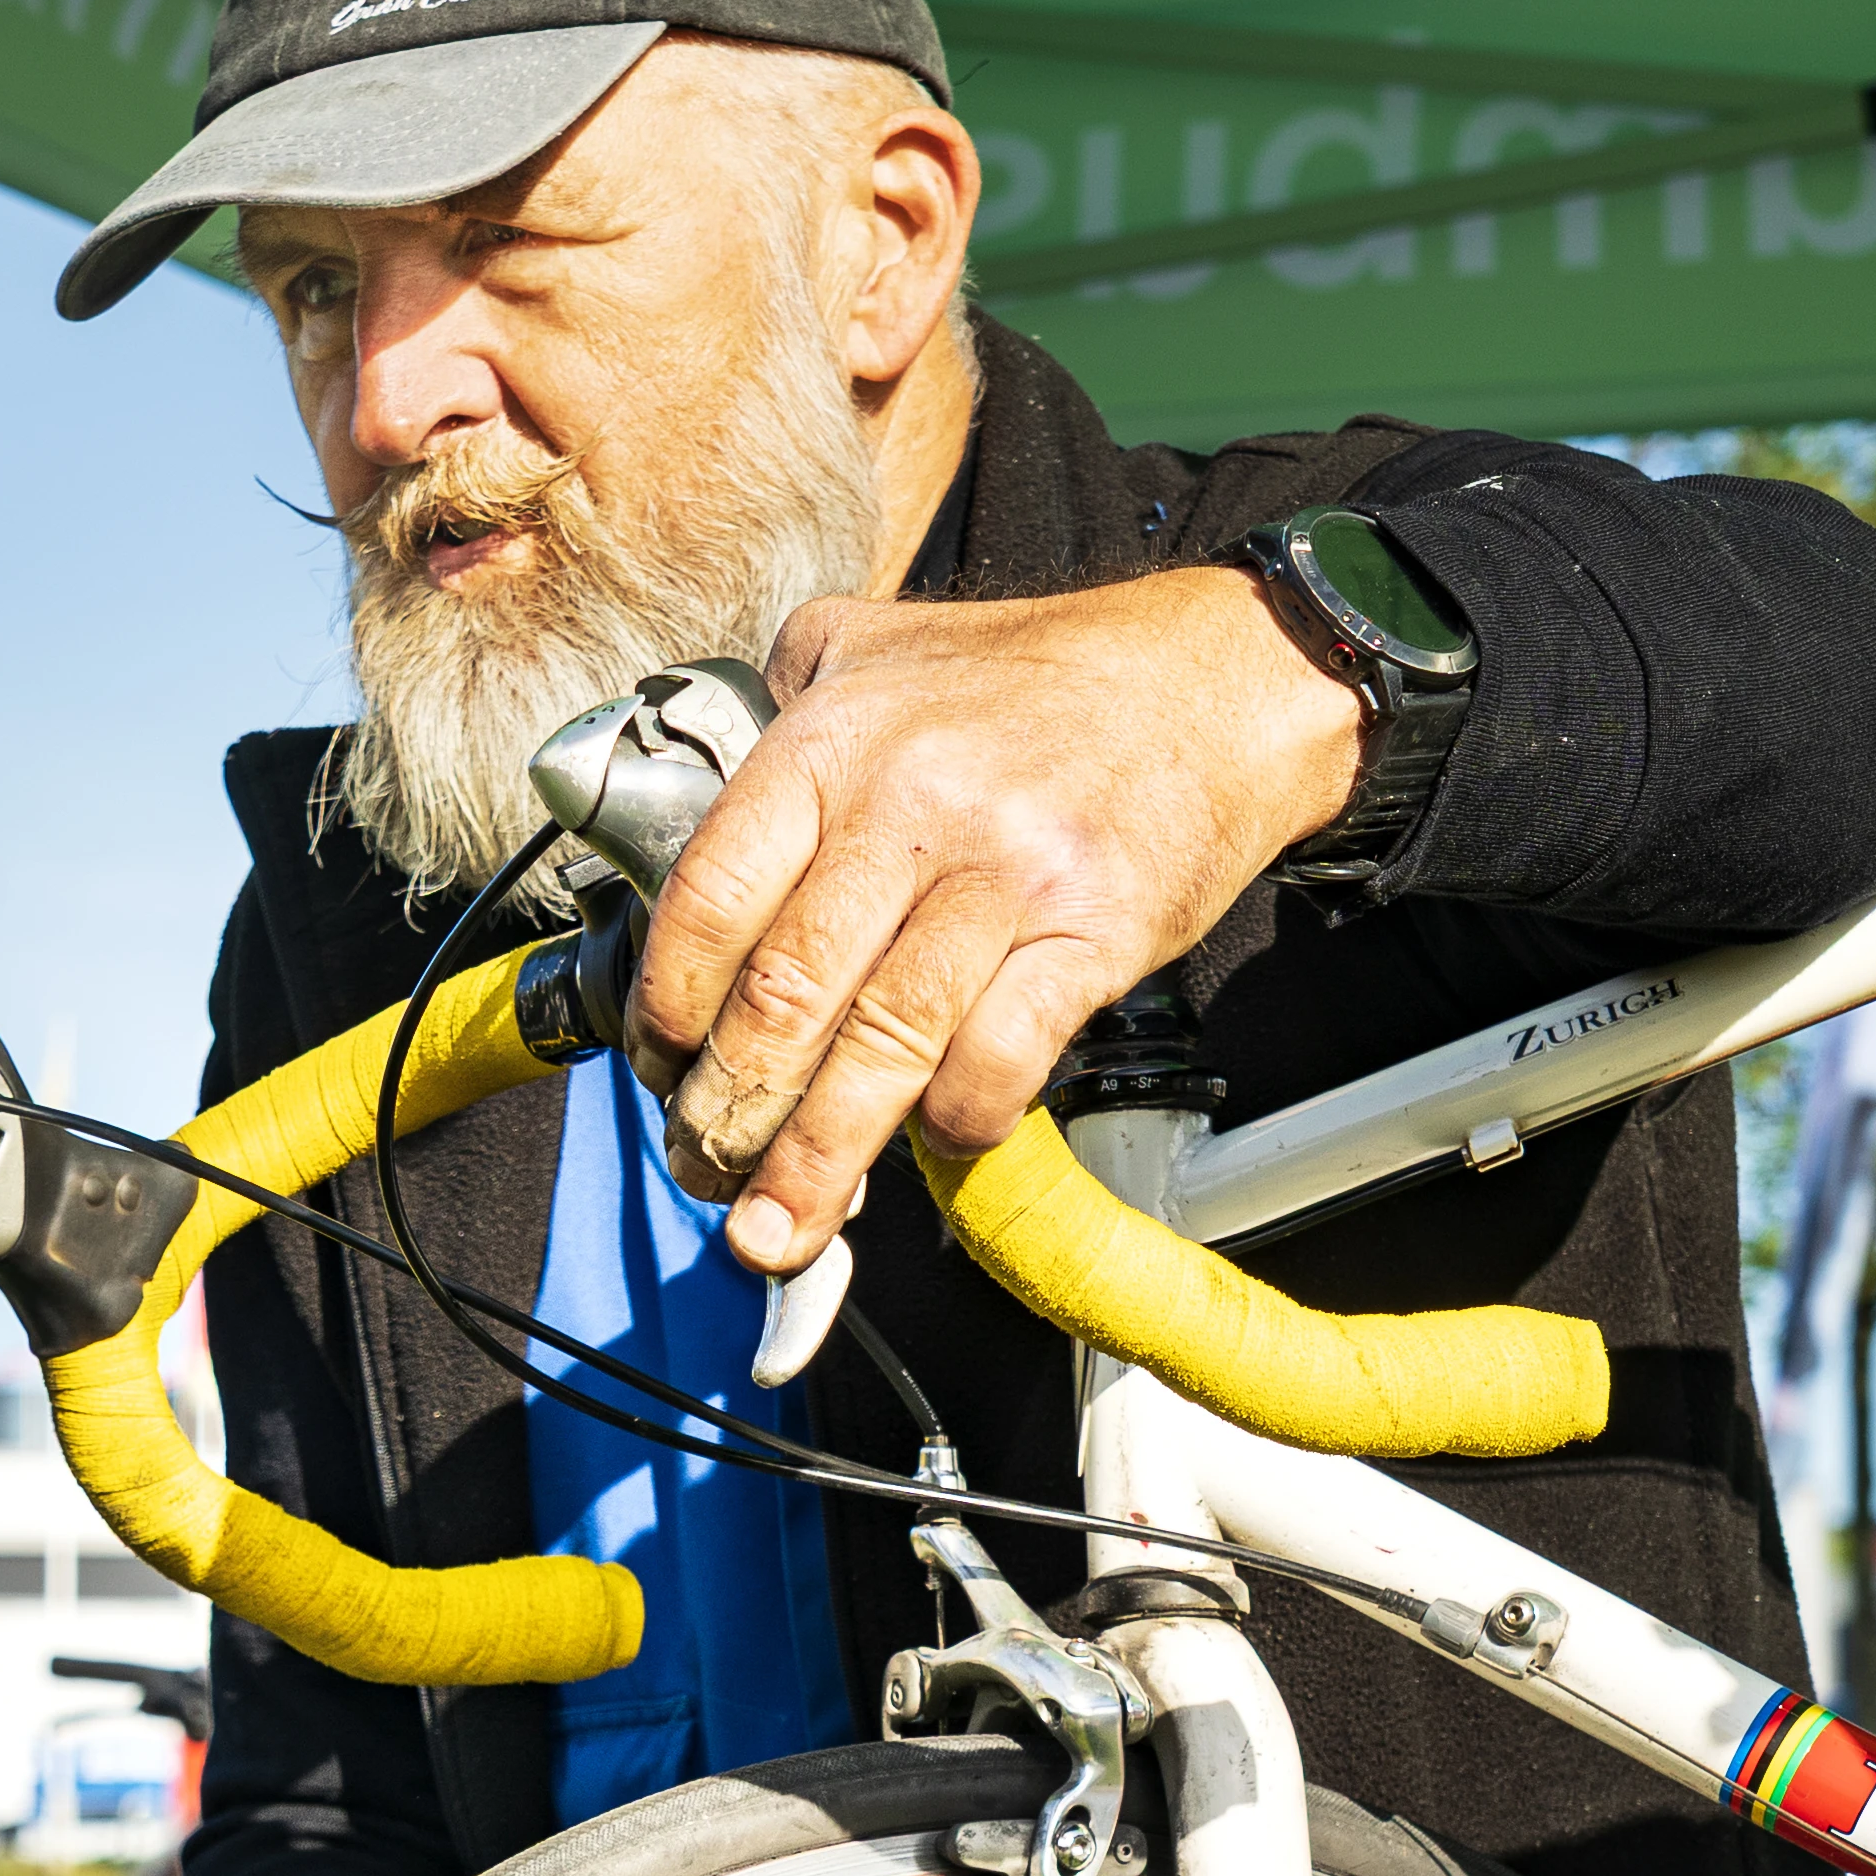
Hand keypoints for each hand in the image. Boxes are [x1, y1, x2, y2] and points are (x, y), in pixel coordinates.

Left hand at [632, 569, 1369, 1269]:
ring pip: (881, 1044)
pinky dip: (955, 1121)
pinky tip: (929, 1146)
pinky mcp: (1093, 929)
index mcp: (831, 741)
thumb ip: (772, 715)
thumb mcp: (872, 649)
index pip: (711, 897)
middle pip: (785, 992)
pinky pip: (999, 1057)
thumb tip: (677, 805)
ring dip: (818, 1158)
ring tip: (776, 1226)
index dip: (668, 1005)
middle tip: (701, 1168)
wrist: (1215, 682)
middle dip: (727, 1108)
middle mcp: (910, 803)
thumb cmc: (1032, 684)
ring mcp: (1005, 870)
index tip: (660, 1065)